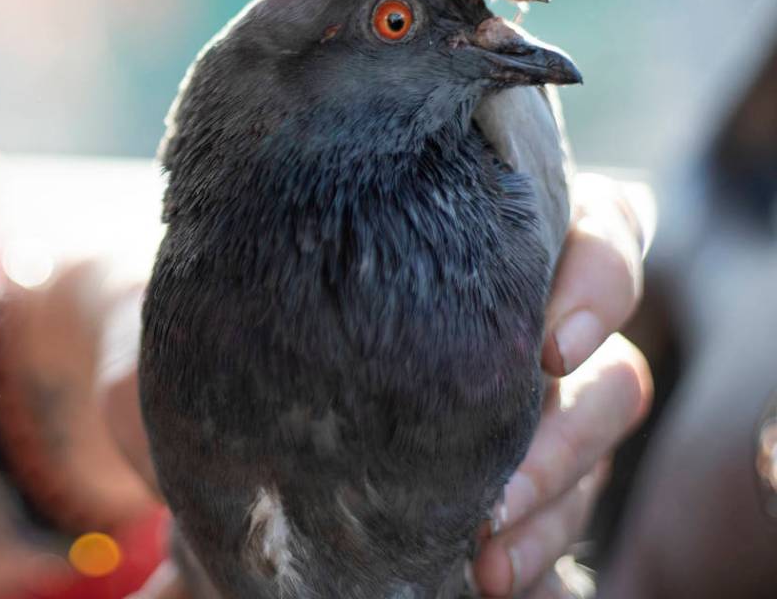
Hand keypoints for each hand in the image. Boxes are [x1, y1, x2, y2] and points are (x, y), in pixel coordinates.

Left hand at [106, 173, 655, 598]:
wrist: (173, 371)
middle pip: (614, 357)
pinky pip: (560, 507)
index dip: (600, 274)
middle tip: (500, 494)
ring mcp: (516, 395)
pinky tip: (481, 574)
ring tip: (485, 559)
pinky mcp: (504, 465)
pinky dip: (538, 544)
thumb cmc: (204, 312)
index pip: (598, 222)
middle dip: (576, 428)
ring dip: (561, 502)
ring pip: (597, 441)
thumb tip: (206, 442)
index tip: (548, 346)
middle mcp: (515, 309)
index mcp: (474, 228)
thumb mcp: (206, 304)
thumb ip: (215, 346)